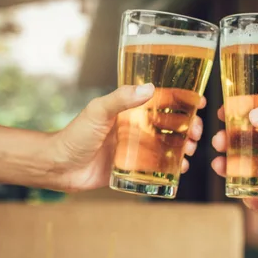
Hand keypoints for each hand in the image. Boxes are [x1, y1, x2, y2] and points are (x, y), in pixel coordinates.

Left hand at [46, 84, 204, 191]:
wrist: (58, 167)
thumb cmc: (74, 135)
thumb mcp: (97, 111)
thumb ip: (121, 99)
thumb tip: (150, 88)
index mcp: (130, 110)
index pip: (162, 100)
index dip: (183, 100)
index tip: (200, 102)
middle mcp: (136, 127)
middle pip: (170, 124)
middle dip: (188, 126)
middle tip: (196, 132)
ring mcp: (135, 148)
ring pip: (168, 145)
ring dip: (184, 146)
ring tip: (189, 150)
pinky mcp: (132, 167)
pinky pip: (157, 166)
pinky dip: (172, 167)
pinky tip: (180, 168)